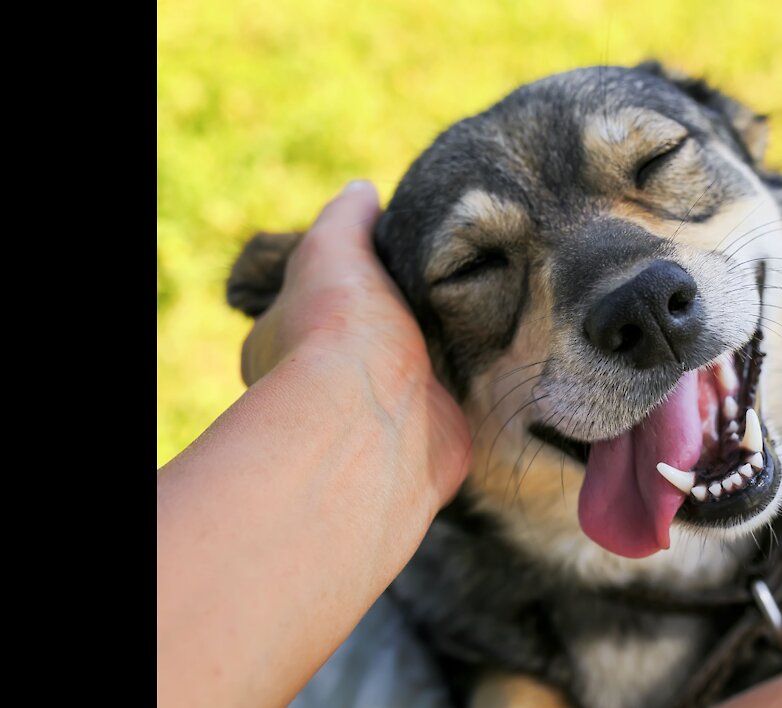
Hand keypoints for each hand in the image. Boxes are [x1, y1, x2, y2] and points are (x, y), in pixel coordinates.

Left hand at [241, 179, 469, 506]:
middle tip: (443, 283)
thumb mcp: (333, 249)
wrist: (380, 420)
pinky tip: (496, 355)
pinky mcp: (428, 437)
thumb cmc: (340, 332)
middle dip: (399, 319)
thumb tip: (362, 190)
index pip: (308, 306)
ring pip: (411, 373)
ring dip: (440, 352)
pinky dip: (469, 385)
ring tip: (481, 308)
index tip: (383, 261)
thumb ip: (346, 218)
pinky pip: (450, 404)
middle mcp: (322, 386)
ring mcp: (376, 417)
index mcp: (281, 342)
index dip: (342, 283)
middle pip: (363, 342)